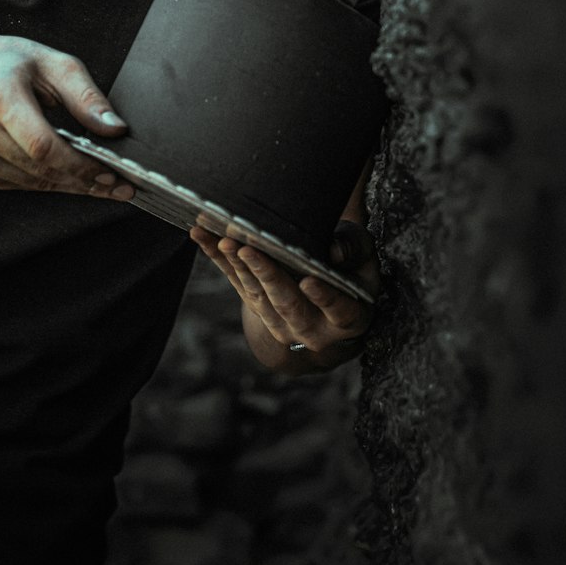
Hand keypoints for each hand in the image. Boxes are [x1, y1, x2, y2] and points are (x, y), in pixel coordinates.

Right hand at [0, 32, 134, 200]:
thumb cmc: (12, 64)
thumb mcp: (55, 64)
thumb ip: (86, 96)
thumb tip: (114, 129)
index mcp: (0, 96)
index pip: (42, 144)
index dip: (79, 164)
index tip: (110, 172)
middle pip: (39, 168)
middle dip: (83, 180)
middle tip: (117, 185)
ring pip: (32, 182)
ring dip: (70, 186)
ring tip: (102, 184)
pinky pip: (21, 184)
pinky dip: (50, 183)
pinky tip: (71, 177)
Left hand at [190, 218, 378, 371]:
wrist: (329, 302)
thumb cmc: (351, 269)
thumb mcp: (364, 257)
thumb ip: (353, 249)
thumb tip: (333, 251)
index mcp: (348, 318)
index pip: (338, 308)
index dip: (325, 296)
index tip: (309, 282)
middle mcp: (313, 329)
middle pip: (288, 304)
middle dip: (266, 275)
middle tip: (248, 249)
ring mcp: (281, 324)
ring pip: (258, 297)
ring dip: (238, 268)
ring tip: (224, 241)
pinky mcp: (257, 310)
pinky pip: (236, 284)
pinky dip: (218, 260)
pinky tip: (202, 235)